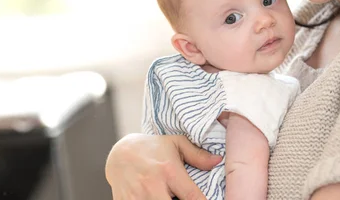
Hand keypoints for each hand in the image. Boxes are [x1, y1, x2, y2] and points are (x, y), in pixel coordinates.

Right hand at [105, 133, 221, 199]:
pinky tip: (159, 199)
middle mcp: (153, 186)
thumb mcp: (176, 144)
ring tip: (172, 196)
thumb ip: (198, 155)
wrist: (120, 154)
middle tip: (185, 198)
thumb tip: (218, 161)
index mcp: (169, 171)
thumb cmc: (153, 148)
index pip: (192, 197)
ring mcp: (137, 198)